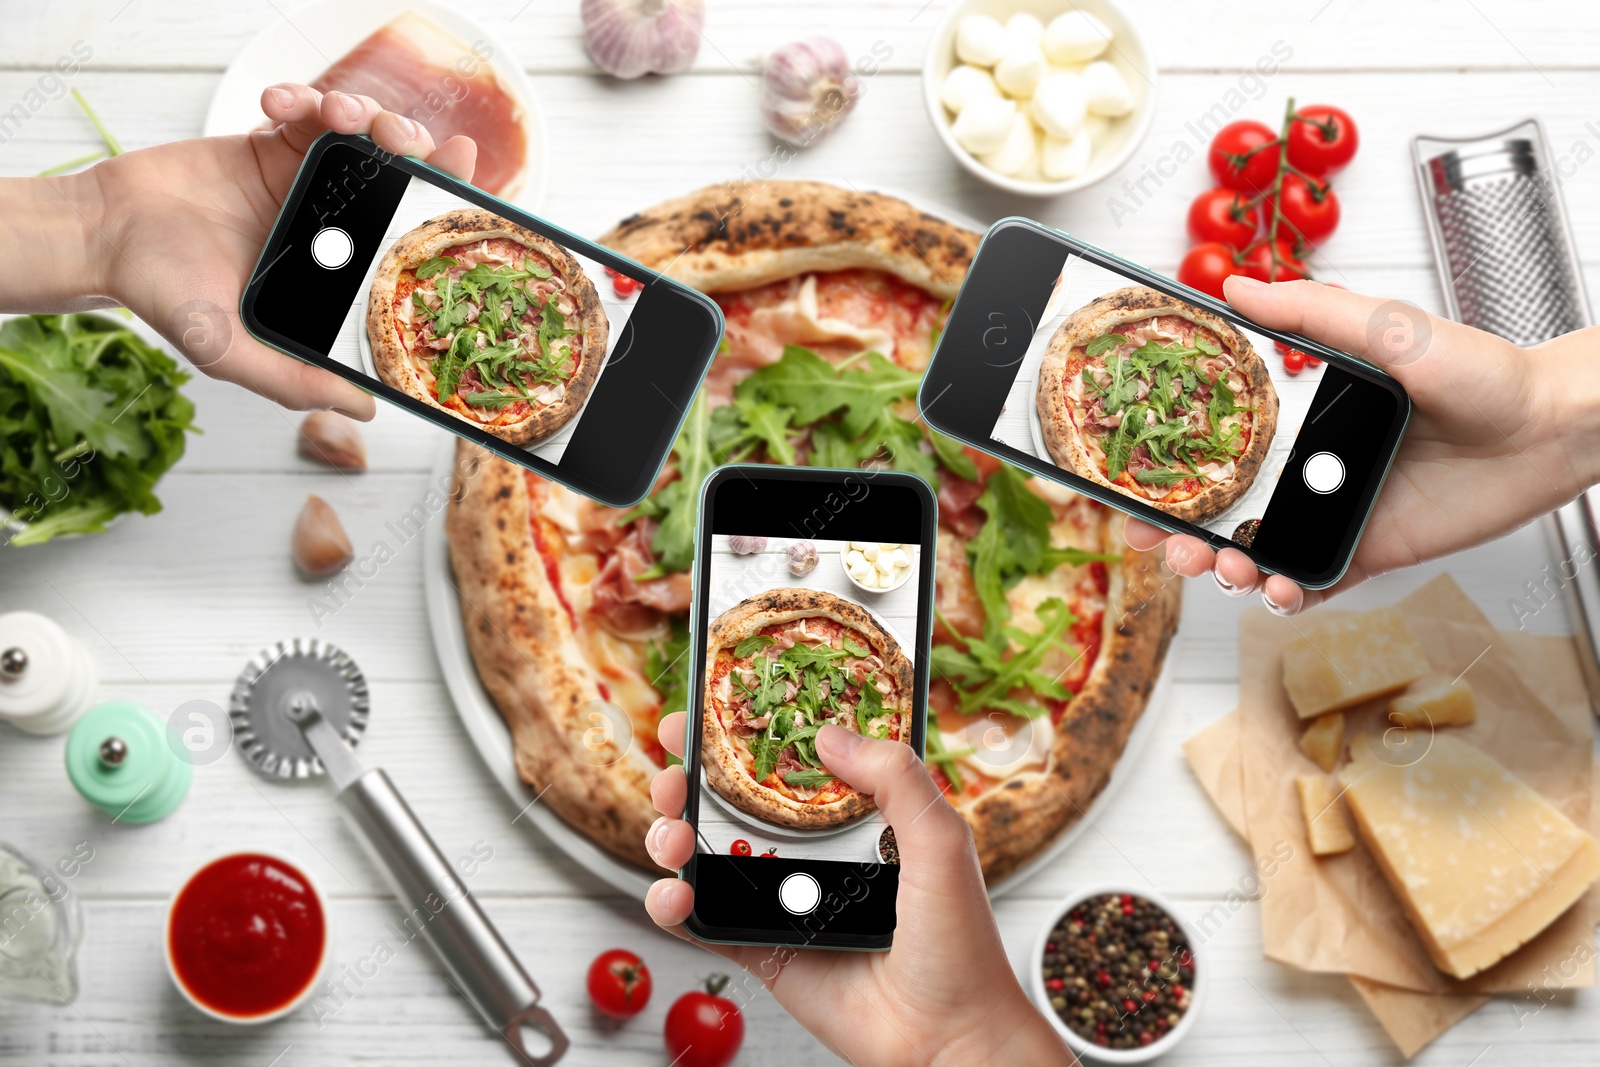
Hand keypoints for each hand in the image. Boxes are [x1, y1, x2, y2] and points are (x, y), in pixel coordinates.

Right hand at [17, 84, 475, 417]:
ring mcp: (308, 184)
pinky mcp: (272, 145)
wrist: (105, 235)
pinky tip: (280, 106)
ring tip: (338, 117)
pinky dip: (304, 99)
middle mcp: (336, 229)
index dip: (441, 213)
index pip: (409, 244)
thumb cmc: (167, 297)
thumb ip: (296, 382)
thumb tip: (367, 410)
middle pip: (402, 181)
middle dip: (417, 150)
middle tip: (409, 141)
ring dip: (363, 116)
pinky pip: (307, 111)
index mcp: (341, 274)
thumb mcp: (233, 354)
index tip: (462, 183)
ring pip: (364, 138)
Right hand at [645, 714, 1074, 1066]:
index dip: (742, 737)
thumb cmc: (960, 946)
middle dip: (689, 783)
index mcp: (852, 820)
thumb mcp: (941, 842)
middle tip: (675, 774)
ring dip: (671, 839)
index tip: (705, 711)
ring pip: (705, 858)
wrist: (948, 1037)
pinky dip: (672, 907)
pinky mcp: (762, 951)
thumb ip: (896, 778)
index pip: (786, 763)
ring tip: (674, 839)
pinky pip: (702, 924)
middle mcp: (810, 855)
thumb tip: (828, 733)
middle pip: (730, 804)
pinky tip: (673, 896)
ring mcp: (781, 903)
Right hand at [1127, 273, 1599, 613]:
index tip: (1128, 485)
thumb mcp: (1388, 328)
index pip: (1212, 447)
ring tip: (1222, 566)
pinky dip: (1282, 597)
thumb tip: (1235, 286)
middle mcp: (1303, 468)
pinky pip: (1310, 584)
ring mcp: (1330, 512)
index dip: (1165, 470)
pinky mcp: (1366, 552)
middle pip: (1217, 510)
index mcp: (1295, 417)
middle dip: (1178, 533)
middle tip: (1163, 542)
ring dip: (1222, 568)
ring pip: (1252, 554)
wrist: (1548, 426)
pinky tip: (1274, 590)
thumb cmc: (1480, 371)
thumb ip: (1311, 312)